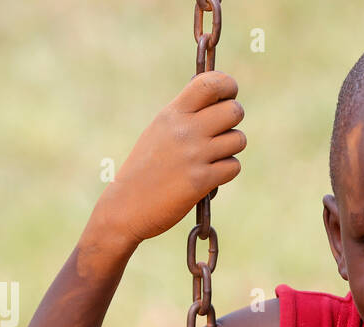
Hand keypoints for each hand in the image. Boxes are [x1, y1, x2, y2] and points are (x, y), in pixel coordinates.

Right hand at [93, 71, 245, 246]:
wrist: (126, 206)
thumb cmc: (146, 169)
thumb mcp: (159, 132)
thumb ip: (185, 116)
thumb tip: (220, 101)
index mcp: (172, 113)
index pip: (209, 83)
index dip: (227, 85)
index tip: (228, 95)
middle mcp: (184, 130)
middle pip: (234, 111)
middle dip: (234, 120)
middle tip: (222, 131)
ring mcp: (194, 155)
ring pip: (238, 140)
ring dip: (231, 149)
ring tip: (212, 158)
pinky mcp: (201, 180)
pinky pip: (233, 167)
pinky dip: (226, 172)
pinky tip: (210, 177)